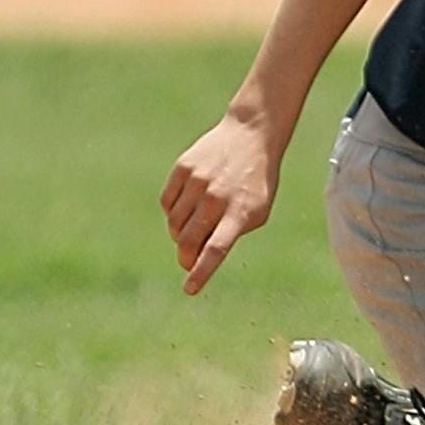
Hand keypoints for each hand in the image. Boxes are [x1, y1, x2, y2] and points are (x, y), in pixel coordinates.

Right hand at [161, 112, 281, 293]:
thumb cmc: (256, 181)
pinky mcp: (183, 168)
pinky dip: (172, 212)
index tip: (189, 289)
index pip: (216, 250)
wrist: (250, 135)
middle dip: (186, 257)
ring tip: (194, 226)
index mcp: (240, 212)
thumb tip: (202, 254)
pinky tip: (186, 207)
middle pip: (189, 240)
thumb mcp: (257, 210)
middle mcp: (217, 198)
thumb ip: (233, 232)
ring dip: (180, 233)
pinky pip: (167, 203)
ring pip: (175, 223)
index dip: (201, 272)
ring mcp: (198, 182)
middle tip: (188, 261)